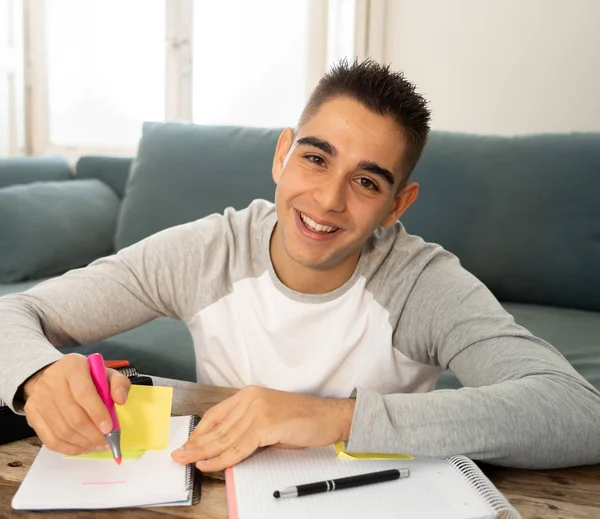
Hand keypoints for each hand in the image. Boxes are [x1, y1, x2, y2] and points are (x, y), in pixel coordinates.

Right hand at [23, 353, 130, 455]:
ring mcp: (38, 398)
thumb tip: (120, 400)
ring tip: (97, 445)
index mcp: (72, 366)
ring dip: (82, 443)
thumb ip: (119, 383)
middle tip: (106, 442)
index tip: (109, 428)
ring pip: (61, 430)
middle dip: (92, 434)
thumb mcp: (106, 373)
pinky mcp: (31, 413)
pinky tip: (82, 448)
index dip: (97, 413)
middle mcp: (51, 380)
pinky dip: (69, 448)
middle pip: (72, 415)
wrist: (55, 376)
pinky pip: (50, 439)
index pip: (84, 393)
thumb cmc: (86, 376)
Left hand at [171, 385, 354, 471]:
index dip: (200, 432)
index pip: (216, 414)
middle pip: (217, 427)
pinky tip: (208, 463)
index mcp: (250, 394)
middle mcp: (251, 398)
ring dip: (203, 453)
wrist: (330, 417)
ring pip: (224, 438)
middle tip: (178, 456)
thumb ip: (248, 429)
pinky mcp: (265, 423)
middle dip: (195, 444)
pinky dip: (221, 458)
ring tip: (186, 462)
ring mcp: (258, 410)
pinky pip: (238, 446)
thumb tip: (225, 448)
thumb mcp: (270, 420)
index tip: (187, 444)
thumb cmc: (303, 420)